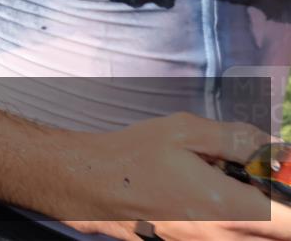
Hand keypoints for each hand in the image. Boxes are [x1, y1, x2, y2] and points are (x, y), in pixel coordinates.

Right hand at [62, 113, 285, 239]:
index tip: (282, 177)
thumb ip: (238, 139)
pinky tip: (203, 200)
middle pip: (277, 235)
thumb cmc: (134, 155)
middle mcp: (222, 237)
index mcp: (228, 208)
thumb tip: (275, 148)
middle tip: (248, 177)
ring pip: (251, 238)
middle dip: (274, 206)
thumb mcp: (185, 132)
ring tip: (221, 186)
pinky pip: (226, 240)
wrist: (89, 185)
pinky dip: (228, 225)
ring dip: (250, 216)